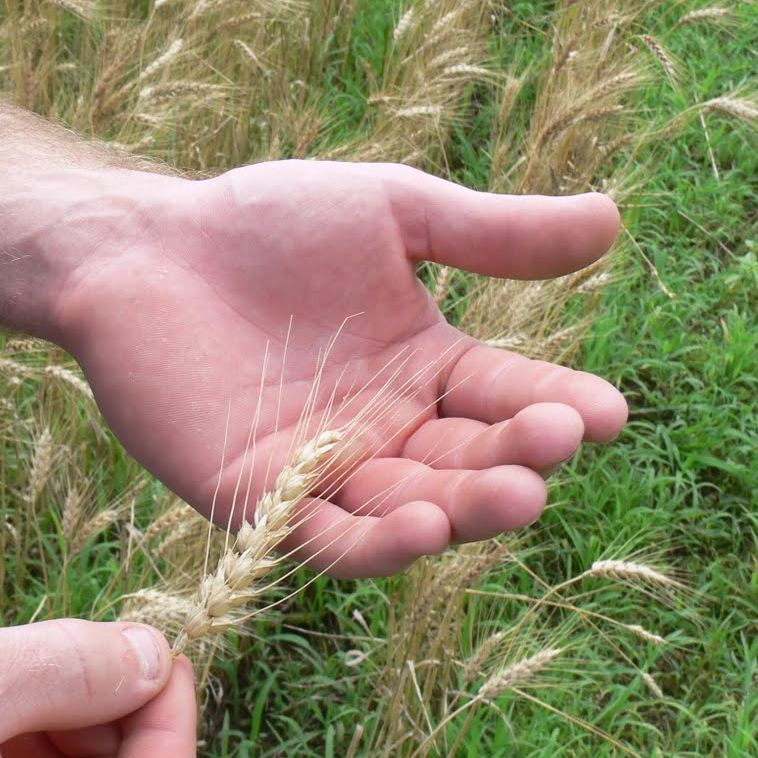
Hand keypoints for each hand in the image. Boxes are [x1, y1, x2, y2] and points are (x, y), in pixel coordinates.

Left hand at [52, 160, 627, 576]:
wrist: (143, 245)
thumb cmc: (263, 224)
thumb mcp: (392, 214)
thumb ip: (491, 233)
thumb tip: (614, 218)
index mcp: (424, 367)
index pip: (508, 396)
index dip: (559, 407)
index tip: (608, 411)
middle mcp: (385, 431)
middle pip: (468, 462)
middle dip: (517, 458)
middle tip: (556, 443)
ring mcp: (322, 472)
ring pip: (410, 511)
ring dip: (464, 509)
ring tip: (513, 493)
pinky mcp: (256, 501)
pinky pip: (324, 538)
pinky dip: (375, 543)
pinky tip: (422, 529)